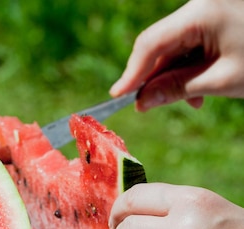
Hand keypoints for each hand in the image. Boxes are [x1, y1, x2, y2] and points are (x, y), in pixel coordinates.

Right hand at [110, 0, 243, 110]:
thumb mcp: (221, 80)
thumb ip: (176, 89)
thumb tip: (141, 102)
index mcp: (201, 13)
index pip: (151, 43)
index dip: (132, 72)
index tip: (119, 96)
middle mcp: (201, 5)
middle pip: (161, 44)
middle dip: (155, 77)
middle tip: (150, 106)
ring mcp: (209, 10)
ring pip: (175, 47)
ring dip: (175, 76)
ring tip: (192, 101)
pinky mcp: (217, 18)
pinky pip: (191, 43)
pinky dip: (191, 67)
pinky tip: (201, 89)